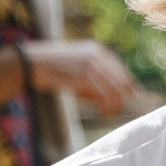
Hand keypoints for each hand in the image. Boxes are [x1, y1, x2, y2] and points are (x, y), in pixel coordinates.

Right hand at [21, 39, 136, 116]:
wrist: (31, 62)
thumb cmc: (50, 68)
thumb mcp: (75, 69)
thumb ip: (91, 79)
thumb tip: (106, 99)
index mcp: (96, 50)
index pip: (120, 68)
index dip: (129, 83)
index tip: (134, 95)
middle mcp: (98, 55)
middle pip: (120, 79)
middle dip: (121, 98)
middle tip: (114, 112)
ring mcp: (92, 64)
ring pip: (115, 89)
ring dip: (114, 105)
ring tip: (106, 115)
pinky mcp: (85, 76)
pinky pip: (104, 94)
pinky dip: (106, 106)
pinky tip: (100, 113)